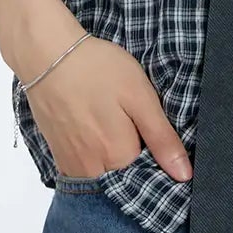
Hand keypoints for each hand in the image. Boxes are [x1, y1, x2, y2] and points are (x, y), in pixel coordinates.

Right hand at [27, 35, 192, 183]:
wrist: (47, 55)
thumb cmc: (98, 69)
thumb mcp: (140, 97)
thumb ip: (162, 139)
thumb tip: (184, 176)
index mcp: (120, 156)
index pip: (151, 166)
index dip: (153, 143)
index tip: (143, 119)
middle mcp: (94, 170)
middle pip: (126, 169)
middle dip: (132, 147)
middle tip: (121, 112)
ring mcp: (73, 165)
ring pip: (106, 168)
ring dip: (110, 149)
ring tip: (106, 116)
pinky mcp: (58, 156)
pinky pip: (86, 165)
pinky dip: (93, 150)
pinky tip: (91, 124)